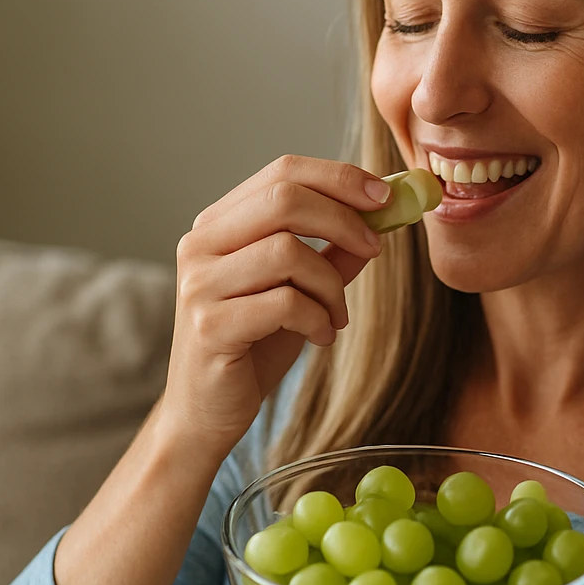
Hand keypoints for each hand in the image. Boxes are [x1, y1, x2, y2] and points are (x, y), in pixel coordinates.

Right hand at [159, 154, 389, 452]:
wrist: (206, 412)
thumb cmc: (253, 345)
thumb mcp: (301, 289)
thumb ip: (332, 251)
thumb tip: (382, 216)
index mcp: (219, 224)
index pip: (282, 172)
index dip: (338, 178)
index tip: (384, 196)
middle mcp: (200, 244)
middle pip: (283, 199)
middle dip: (343, 220)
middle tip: (375, 249)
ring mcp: (200, 284)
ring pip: (287, 252)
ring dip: (330, 285)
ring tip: (336, 316)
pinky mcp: (209, 326)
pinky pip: (284, 303)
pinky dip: (317, 318)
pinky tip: (320, 337)